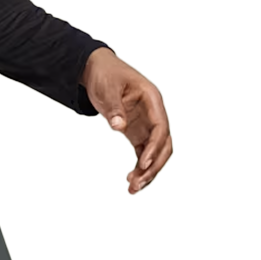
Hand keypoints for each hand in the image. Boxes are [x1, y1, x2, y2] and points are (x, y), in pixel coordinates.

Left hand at [81, 48, 172, 194]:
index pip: (160, 127)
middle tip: (138, 183)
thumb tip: (119, 126)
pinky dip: (139, 167)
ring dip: (147, 171)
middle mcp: (153, 114)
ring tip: (133, 189)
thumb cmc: (105, 74)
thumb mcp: (108, 89)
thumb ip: (114, 108)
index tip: (143, 163)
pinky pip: (143, 153)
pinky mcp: (136, 132)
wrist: (97, 70)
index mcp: (151, 100)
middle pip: (163, 144)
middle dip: (153, 165)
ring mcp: (146, 124)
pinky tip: (131, 181)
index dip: (154, 147)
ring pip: (155, 152)